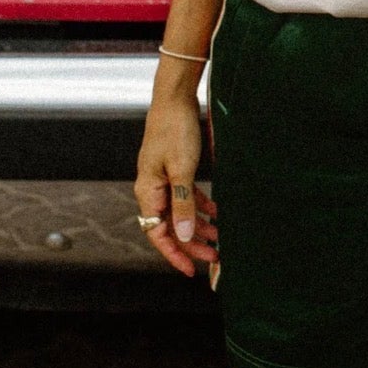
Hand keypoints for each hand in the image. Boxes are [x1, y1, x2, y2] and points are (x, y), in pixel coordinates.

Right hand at [134, 83, 218, 277]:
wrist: (175, 98)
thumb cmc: (175, 130)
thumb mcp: (182, 169)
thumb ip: (183, 204)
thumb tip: (185, 235)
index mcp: (148, 192)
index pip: (158, 234)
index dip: (175, 254)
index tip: (193, 270)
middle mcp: (152, 189)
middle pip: (170, 226)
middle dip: (192, 243)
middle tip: (215, 255)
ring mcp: (163, 180)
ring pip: (181, 212)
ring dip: (199, 226)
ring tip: (220, 238)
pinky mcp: (175, 170)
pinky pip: (187, 196)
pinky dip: (201, 206)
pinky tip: (217, 212)